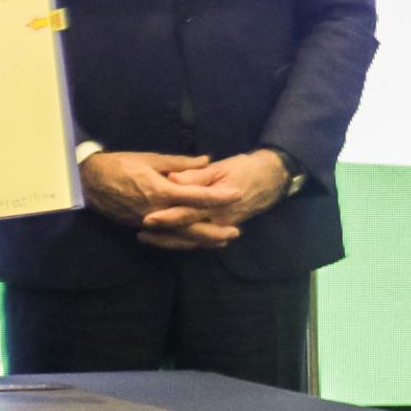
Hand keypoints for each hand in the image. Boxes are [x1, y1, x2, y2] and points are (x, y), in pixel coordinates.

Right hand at [79, 150, 231, 233]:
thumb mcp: (150, 158)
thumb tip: (206, 161)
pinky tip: (194, 243)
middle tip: (236, 231)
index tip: (237, 194)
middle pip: (192, 226)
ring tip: (221, 241)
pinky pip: (166, 239)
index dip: (219, 196)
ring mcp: (147, 222)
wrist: (87, 181)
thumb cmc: (119, 165)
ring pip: (179, 237)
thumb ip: (180, 163)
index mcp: (160, 190)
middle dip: (215, 230)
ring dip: (202, 241)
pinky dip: (183, 242)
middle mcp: (156, 211)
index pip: (196, 196)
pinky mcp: (139, 227)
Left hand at [147, 150, 289, 246]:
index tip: (148, 219)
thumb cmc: (243, 169)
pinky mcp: (221, 229)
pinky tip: (165, 241)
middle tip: (140, 234)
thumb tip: (172, 178)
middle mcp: (220, 219)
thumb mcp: (220, 168)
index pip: (189, 212)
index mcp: (217, 202)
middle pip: (188, 232)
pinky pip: (201, 240)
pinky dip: (183, 242)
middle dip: (164, 235)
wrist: (271, 179)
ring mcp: (221, 226)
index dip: (169, 217)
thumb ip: (196, 175)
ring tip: (144, 238)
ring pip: (193, 240)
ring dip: (169, 241)